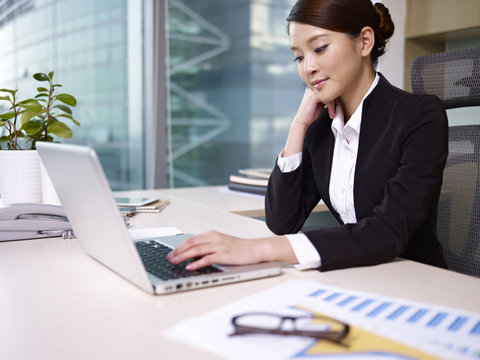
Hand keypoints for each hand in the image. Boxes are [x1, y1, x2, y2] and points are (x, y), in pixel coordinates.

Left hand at [167, 231, 296, 269]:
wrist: (255, 248)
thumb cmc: (240, 248)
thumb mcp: (221, 244)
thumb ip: (208, 248)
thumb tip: (193, 255)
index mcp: (212, 234)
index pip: (191, 239)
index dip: (179, 246)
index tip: (171, 253)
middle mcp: (214, 238)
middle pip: (191, 243)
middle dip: (178, 251)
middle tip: (169, 258)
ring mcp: (219, 246)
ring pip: (196, 250)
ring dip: (183, 256)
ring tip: (175, 262)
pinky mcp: (224, 255)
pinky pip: (207, 259)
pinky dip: (197, 263)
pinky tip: (190, 266)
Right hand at [294, 87, 335, 127]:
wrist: (303, 120)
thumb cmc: (311, 112)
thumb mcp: (321, 102)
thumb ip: (326, 96)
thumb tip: (337, 93)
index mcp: (313, 87)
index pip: (328, 85)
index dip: (334, 93)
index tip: (337, 101)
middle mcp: (312, 86)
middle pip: (329, 88)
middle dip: (335, 98)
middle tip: (338, 104)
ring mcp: (312, 90)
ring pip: (329, 94)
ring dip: (333, 104)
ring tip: (332, 112)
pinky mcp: (313, 96)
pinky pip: (327, 98)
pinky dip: (330, 107)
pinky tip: (330, 113)